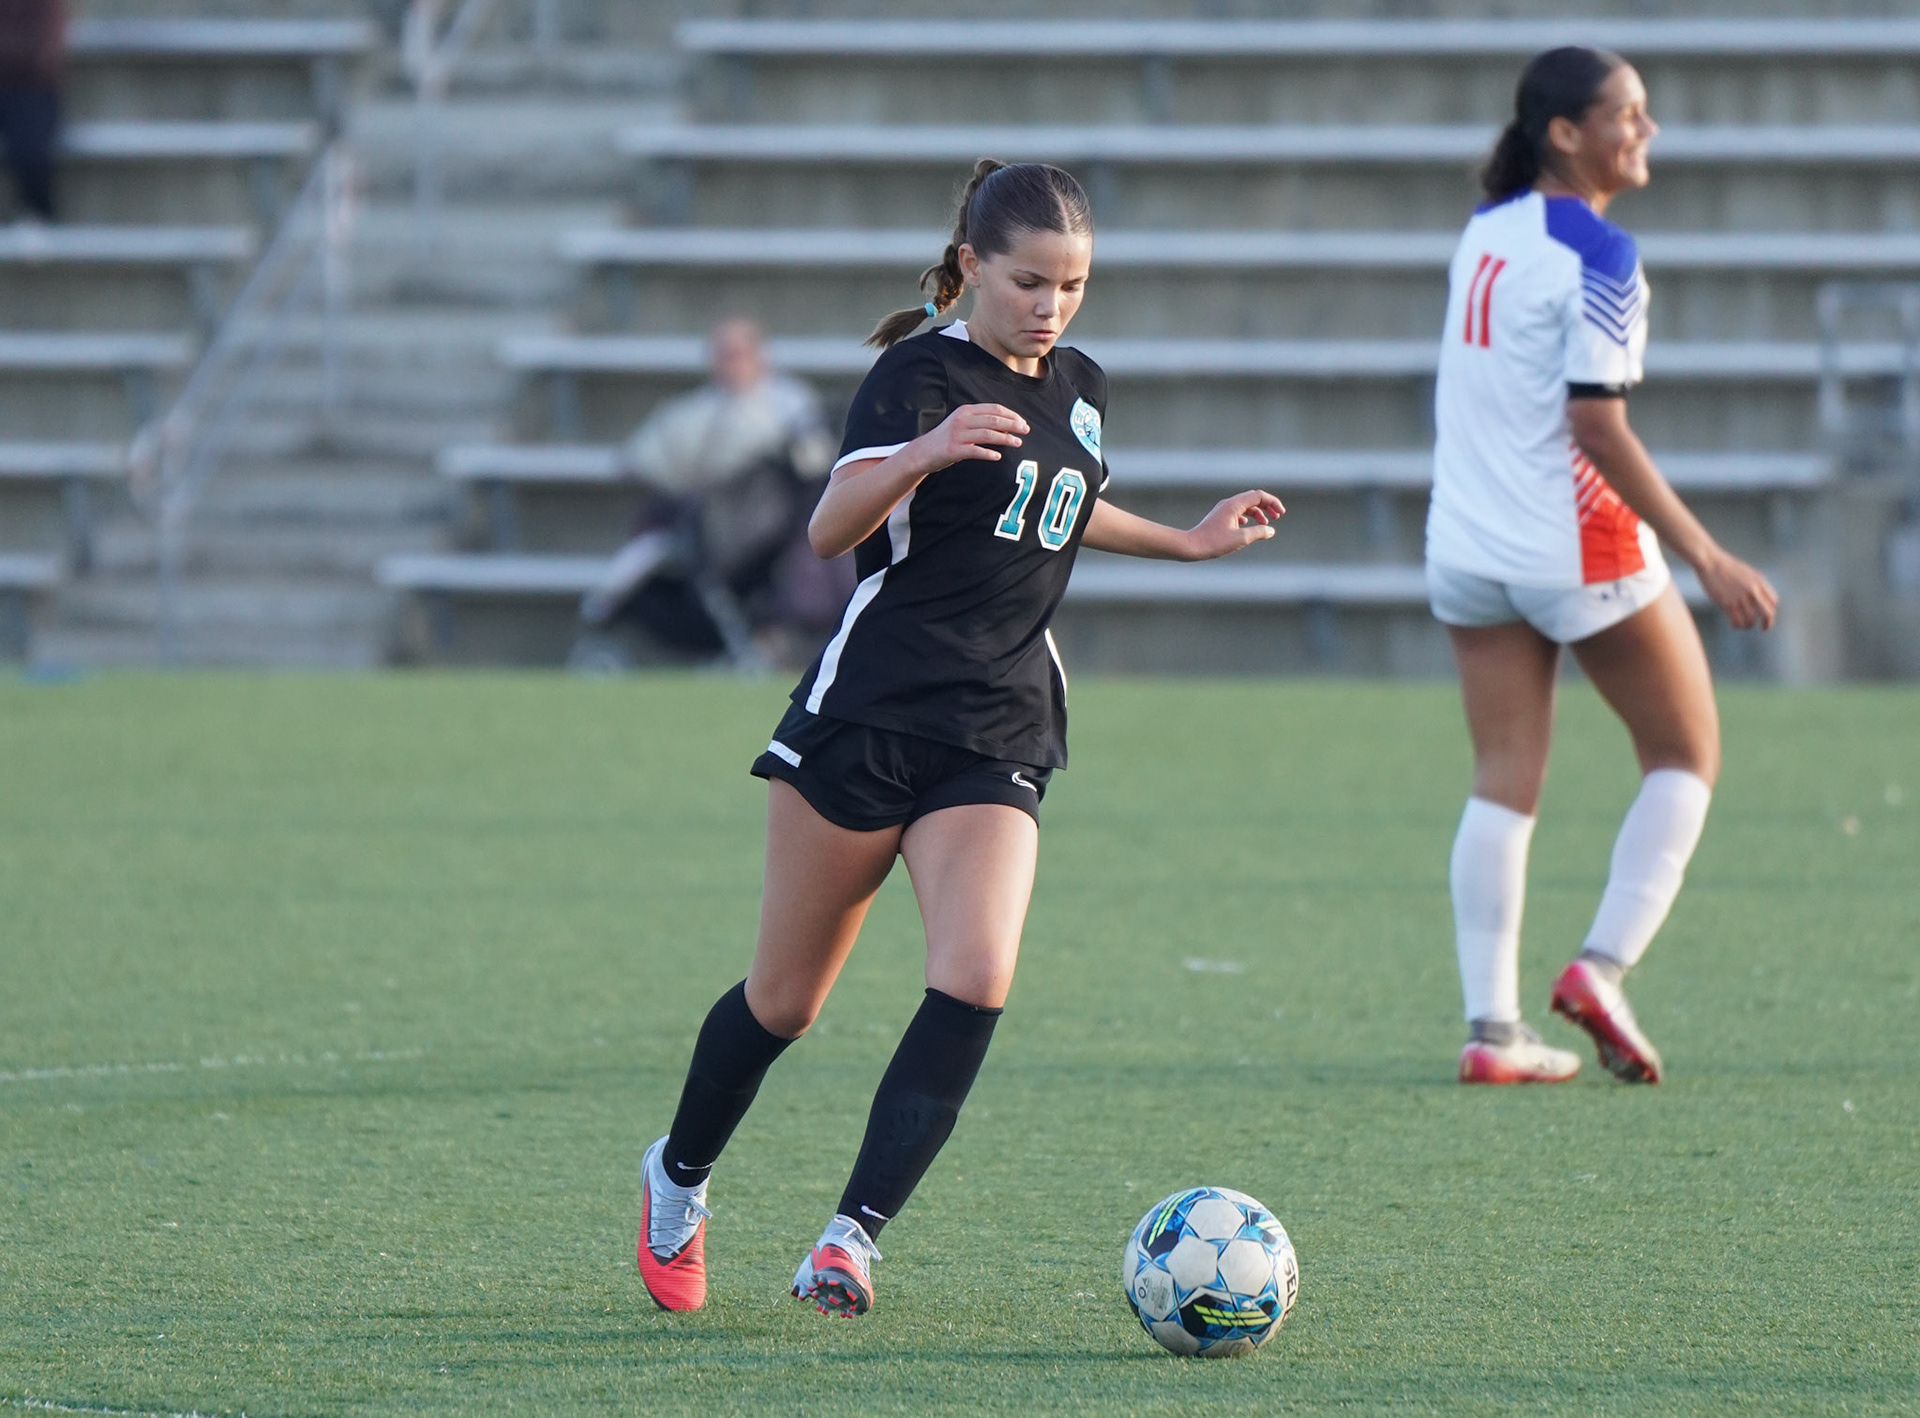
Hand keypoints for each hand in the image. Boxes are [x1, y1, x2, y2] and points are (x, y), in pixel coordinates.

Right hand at [913, 403, 1027, 467]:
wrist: (923, 452)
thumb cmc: (947, 438)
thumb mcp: (963, 424)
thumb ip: (982, 423)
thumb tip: (1008, 426)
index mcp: (966, 411)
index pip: (994, 409)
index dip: (1011, 414)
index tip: (1022, 422)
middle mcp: (962, 420)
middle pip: (993, 419)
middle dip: (1013, 424)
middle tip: (1026, 431)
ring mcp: (957, 435)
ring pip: (987, 434)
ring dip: (1005, 438)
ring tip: (1018, 443)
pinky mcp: (954, 450)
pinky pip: (975, 451)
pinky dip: (988, 454)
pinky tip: (998, 457)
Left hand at [1183, 490, 1286, 560]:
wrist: (1191, 546)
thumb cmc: (1214, 543)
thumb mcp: (1241, 539)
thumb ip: (1259, 533)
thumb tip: (1271, 530)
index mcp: (1234, 505)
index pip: (1259, 495)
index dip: (1273, 502)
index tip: (1281, 514)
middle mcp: (1228, 503)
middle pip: (1253, 498)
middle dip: (1267, 506)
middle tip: (1278, 516)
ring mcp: (1223, 510)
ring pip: (1245, 505)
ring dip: (1258, 512)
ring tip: (1266, 523)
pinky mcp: (1219, 517)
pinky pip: (1237, 512)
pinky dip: (1247, 516)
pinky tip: (1248, 526)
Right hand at [1694, 546, 1777, 629]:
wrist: (1710, 561)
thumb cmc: (1725, 566)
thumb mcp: (1746, 572)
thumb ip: (1754, 583)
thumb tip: (1758, 596)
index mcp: (1759, 581)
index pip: (1773, 601)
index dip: (1770, 609)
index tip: (1764, 614)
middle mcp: (1753, 590)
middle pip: (1768, 613)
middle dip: (1767, 623)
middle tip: (1764, 628)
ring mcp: (1740, 597)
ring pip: (1751, 620)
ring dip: (1748, 625)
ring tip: (1742, 625)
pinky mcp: (1728, 603)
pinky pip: (1737, 621)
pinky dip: (1737, 625)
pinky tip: (1733, 624)